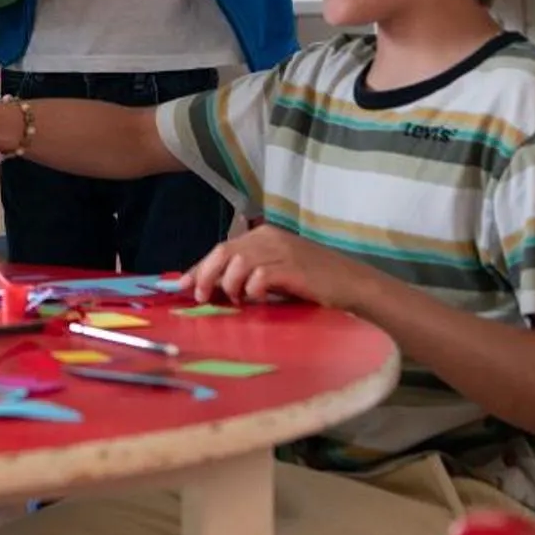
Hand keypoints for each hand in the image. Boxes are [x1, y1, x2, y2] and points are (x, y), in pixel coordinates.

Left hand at [186, 224, 375, 311]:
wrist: (353, 284)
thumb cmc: (313, 282)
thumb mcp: (275, 273)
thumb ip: (248, 274)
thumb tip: (212, 287)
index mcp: (263, 235)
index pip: (222, 248)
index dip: (199, 267)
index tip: (181, 285)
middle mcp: (269, 237)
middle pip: (224, 251)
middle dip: (206, 275)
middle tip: (199, 296)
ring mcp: (282, 250)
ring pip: (239, 262)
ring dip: (229, 284)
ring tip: (234, 300)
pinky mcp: (293, 267)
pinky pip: (260, 275)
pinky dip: (252, 288)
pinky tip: (255, 299)